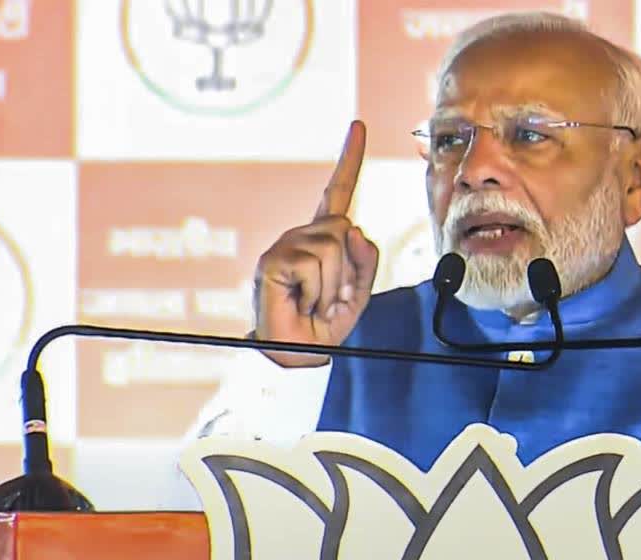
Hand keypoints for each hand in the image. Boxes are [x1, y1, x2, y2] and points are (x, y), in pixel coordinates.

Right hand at [253, 121, 379, 366]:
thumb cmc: (323, 324)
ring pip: (333, 248)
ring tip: (313, 302)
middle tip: (329, 298)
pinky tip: (299, 301)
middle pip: (345, 230)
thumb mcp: (358, 292)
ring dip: (333, 285)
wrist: (297, 354)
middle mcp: (302, 235)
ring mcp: (285, 245)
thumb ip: (366, 260)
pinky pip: (315, 265)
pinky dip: (316, 292)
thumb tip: (354, 229)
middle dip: (349, 271)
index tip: (358, 125)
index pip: (338, 191)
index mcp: (323, 238)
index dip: (349, 158)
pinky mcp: (273, 260)